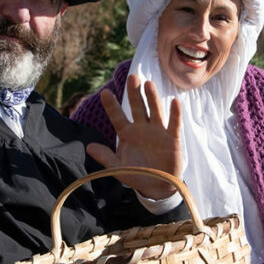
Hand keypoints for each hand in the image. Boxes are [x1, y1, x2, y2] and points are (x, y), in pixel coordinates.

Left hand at [86, 74, 182, 199]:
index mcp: (127, 133)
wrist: (157, 186)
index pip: (118, 116)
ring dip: (152, 98)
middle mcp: (142, 128)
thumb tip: (89, 147)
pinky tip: (174, 101)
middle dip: (134, 93)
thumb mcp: (118, 168)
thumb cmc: (136, 174)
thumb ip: (105, 158)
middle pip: (138, 107)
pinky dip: (175, 113)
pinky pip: (173, 124)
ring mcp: (157, 132)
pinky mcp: (172, 139)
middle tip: (132, 77)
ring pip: (154, 111)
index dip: (112, 105)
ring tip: (149, 84)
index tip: (105, 92)